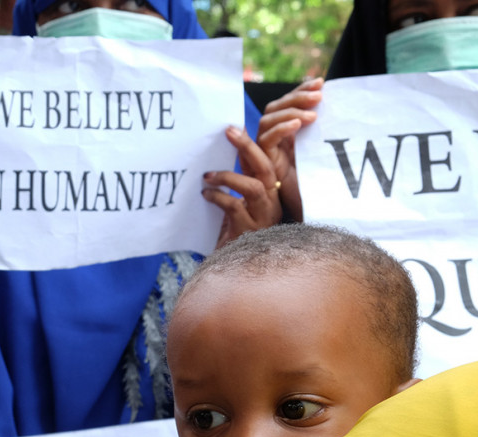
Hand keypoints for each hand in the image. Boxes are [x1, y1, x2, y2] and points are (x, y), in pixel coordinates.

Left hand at [202, 126, 282, 248]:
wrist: (236, 268)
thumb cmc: (234, 233)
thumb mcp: (235, 204)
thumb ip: (231, 182)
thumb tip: (213, 157)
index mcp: (268, 191)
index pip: (265, 160)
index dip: (253, 142)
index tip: (234, 126)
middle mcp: (271, 202)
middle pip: (266, 167)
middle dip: (248, 147)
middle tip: (230, 131)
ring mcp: (263, 217)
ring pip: (253, 187)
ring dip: (228, 177)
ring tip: (207, 176)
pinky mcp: (250, 231)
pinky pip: (235, 207)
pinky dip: (218, 197)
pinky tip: (206, 195)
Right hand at [257, 77, 323, 222]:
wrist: (311, 217)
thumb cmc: (321, 188)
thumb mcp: (325, 154)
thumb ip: (325, 135)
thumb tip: (343, 106)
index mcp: (286, 137)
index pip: (286, 105)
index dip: (300, 89)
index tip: (321, 82)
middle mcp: (273, 143)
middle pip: (275, 108)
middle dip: (297, 96)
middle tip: (319, 94)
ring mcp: (266, 153)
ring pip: (268, 120)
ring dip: (291, 110)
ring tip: (313, 113)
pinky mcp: (265, 165)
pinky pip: (266, 140)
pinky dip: (281, 128)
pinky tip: (299, 125)